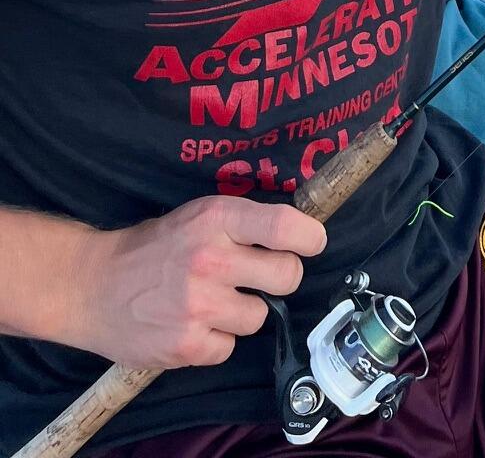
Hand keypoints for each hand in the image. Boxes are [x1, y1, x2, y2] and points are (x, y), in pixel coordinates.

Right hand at [79, 196, 326, 367]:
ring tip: (213, 301)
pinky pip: (229, 347)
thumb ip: (244, 222)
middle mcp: (210, 259)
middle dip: (280, 277)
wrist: (93, 285)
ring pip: (259, 316)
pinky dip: (216, 340)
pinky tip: (194, 324)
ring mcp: (198, 305)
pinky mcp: (186, 344)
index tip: (312, 243)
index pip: (285, 226)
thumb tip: (299, 231)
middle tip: (258, 277)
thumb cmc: (156, 247)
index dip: (309, 238)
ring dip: (243, 312)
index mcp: (217, 219)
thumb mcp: (199, 214)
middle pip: (287, 276)